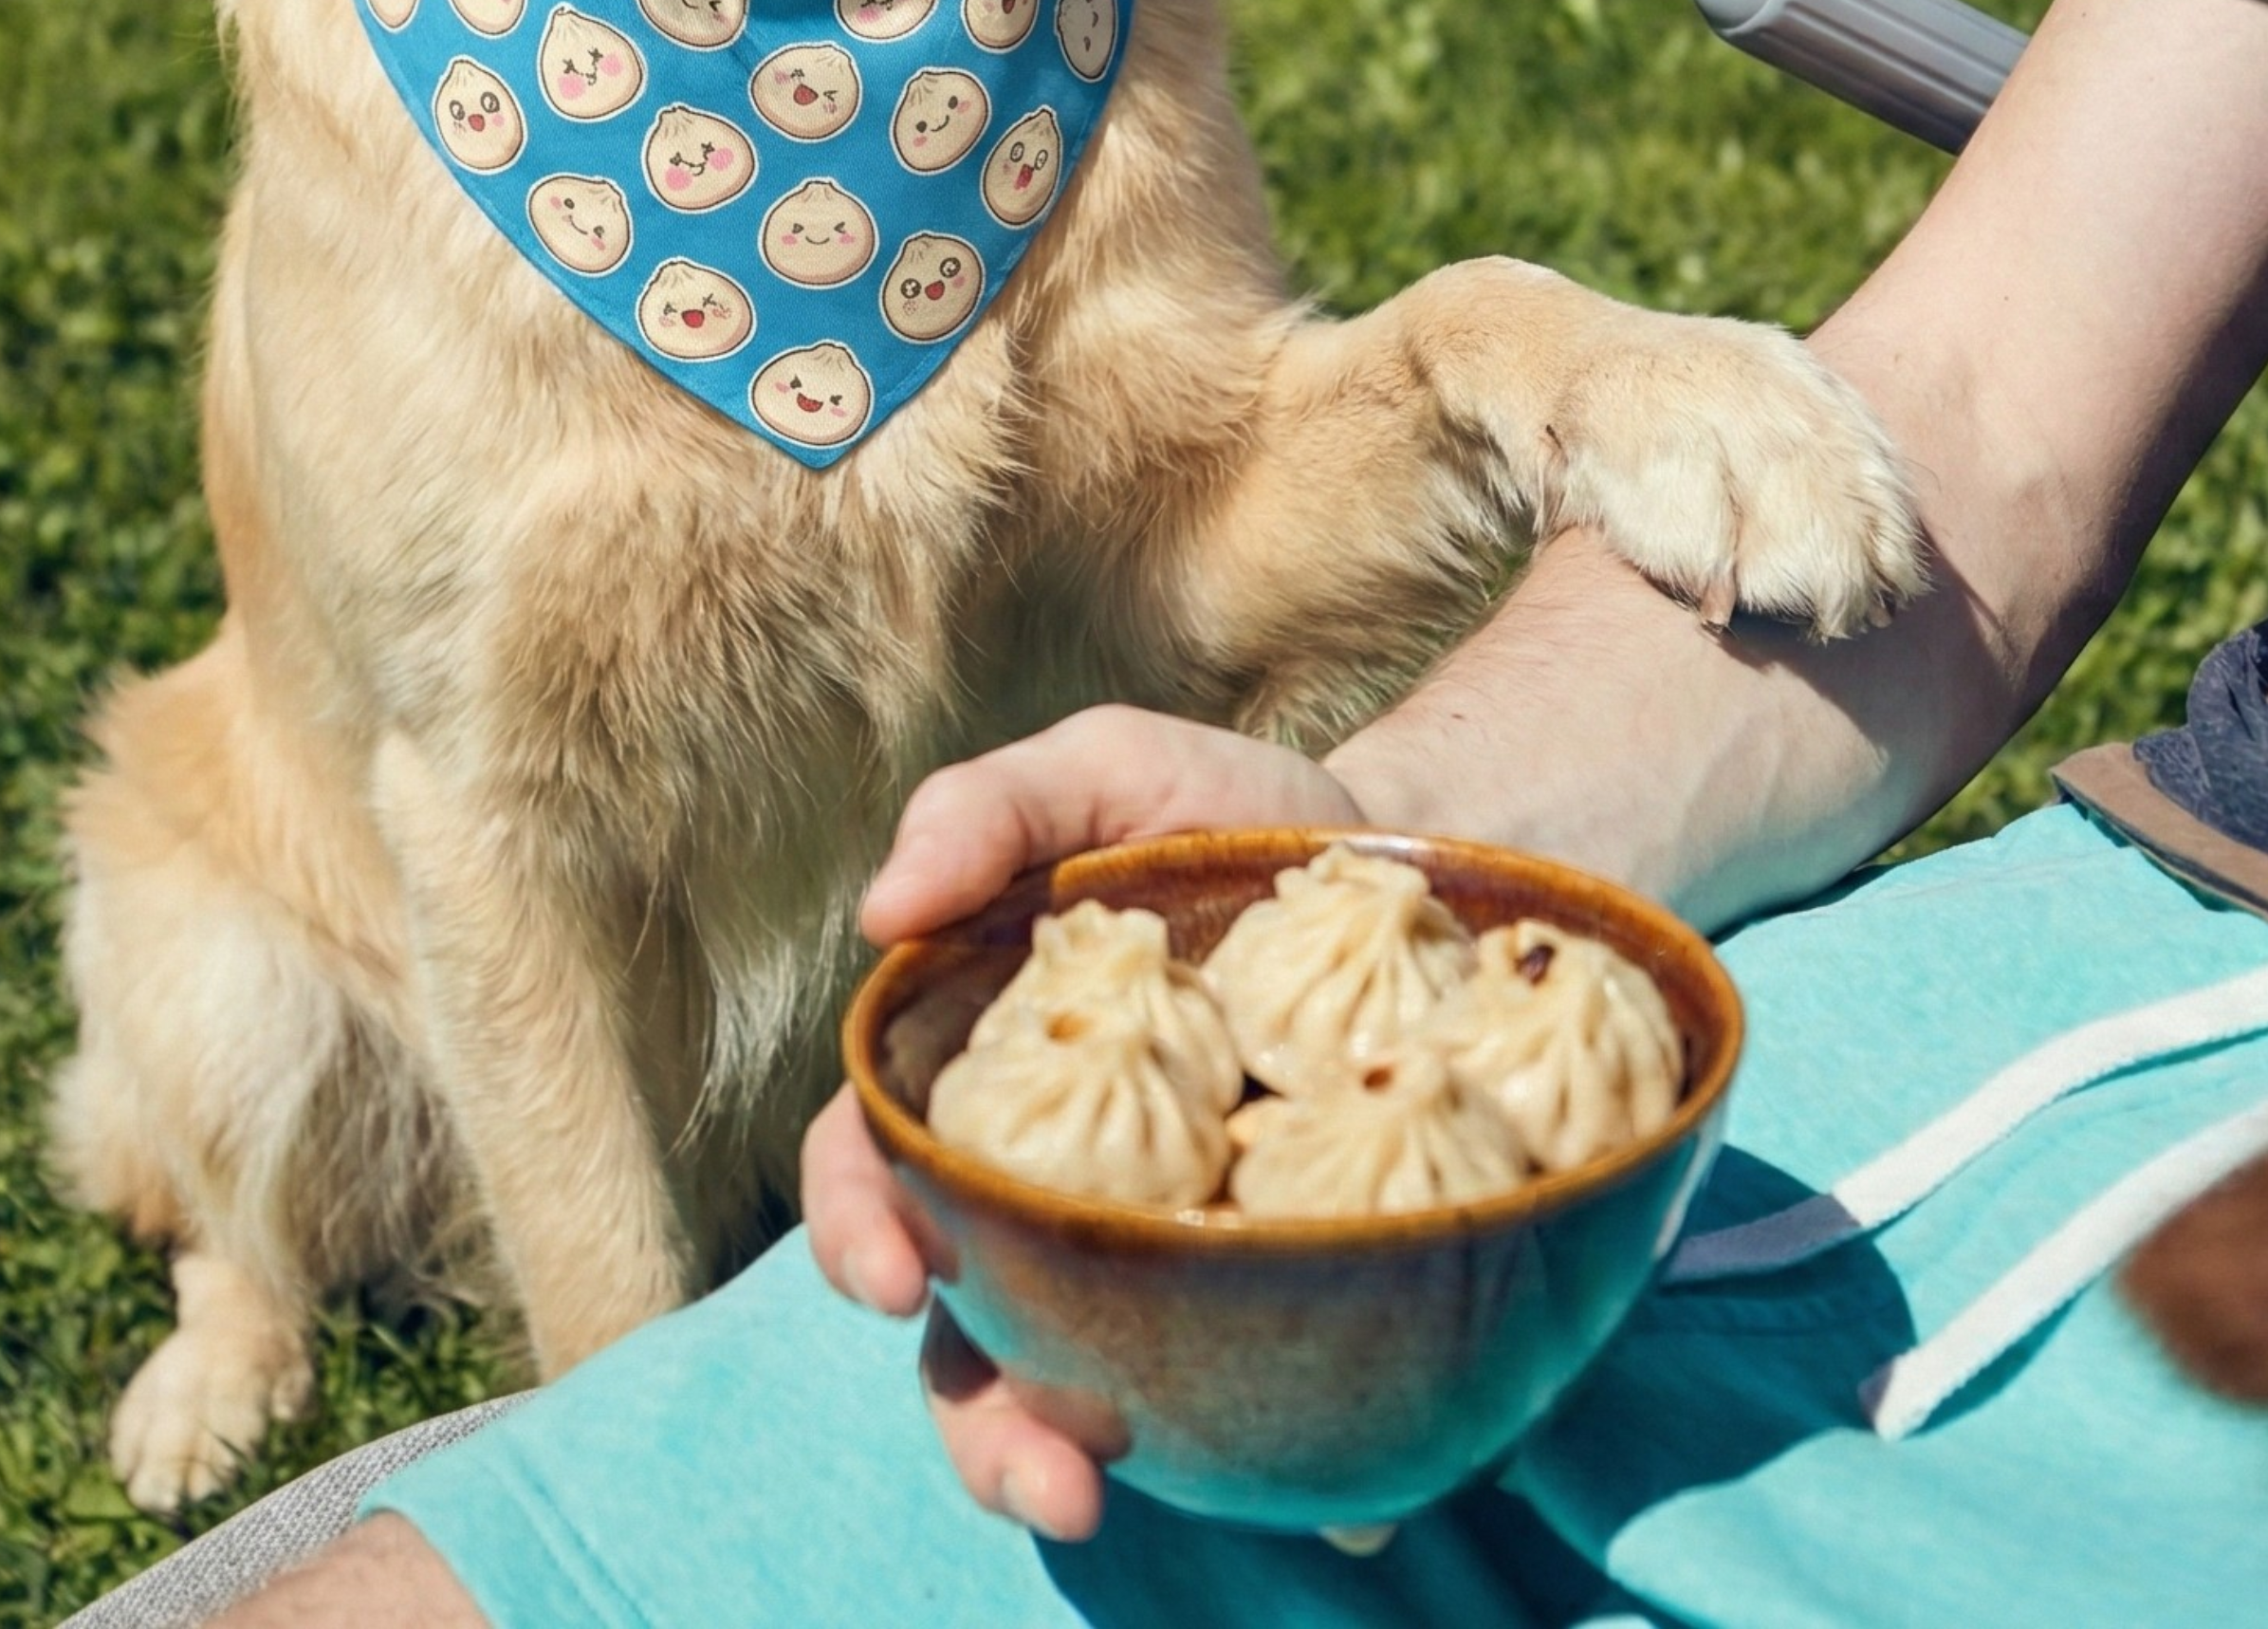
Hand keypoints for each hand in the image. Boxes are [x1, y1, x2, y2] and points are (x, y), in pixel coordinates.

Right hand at [801, 707, 1362, 1540]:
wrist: (1407, 853)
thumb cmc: (1223, 812)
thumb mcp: (1108, 771)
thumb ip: (990, 811)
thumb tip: (883, 906)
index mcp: (973, 1076)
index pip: (874, 1173)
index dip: (860, 1228)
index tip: (896, 1272)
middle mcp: (1040, 1182)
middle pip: (965, 1327)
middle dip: (981, 1423)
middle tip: (1044, 1471)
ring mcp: (1149, 1242)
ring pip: (1071, 1390)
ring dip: (1067, 1464)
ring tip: (1108, 1496)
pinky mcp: (1261, 1272)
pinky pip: (1240, 1382)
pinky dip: (1264, 1451)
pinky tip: (1327, 1495)